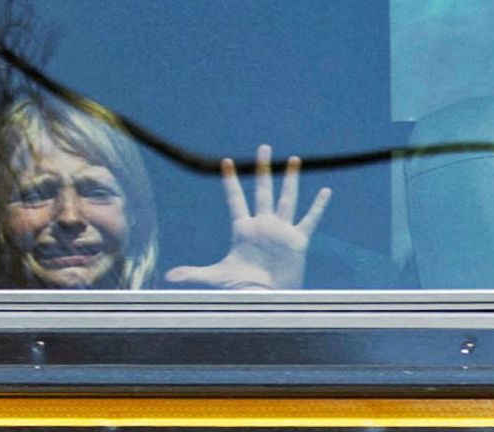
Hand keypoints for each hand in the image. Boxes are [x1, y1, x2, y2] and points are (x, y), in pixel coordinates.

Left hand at [165, 144, 330, 289]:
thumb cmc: (240, 288)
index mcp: (243, 228)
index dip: (231, 181)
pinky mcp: (298, 240)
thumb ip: (192, 273)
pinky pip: (310, 219)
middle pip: (262, 190)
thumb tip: (167, 277)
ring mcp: (281, 230)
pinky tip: (325, 191)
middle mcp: (262, 224)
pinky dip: (318, 206)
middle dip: (263, 169)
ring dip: (290, 179)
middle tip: (264, 147)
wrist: (265, 298)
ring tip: (294, 159)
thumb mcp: (215, 277)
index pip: (235, 199)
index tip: (226, 162)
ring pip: (287, 198)